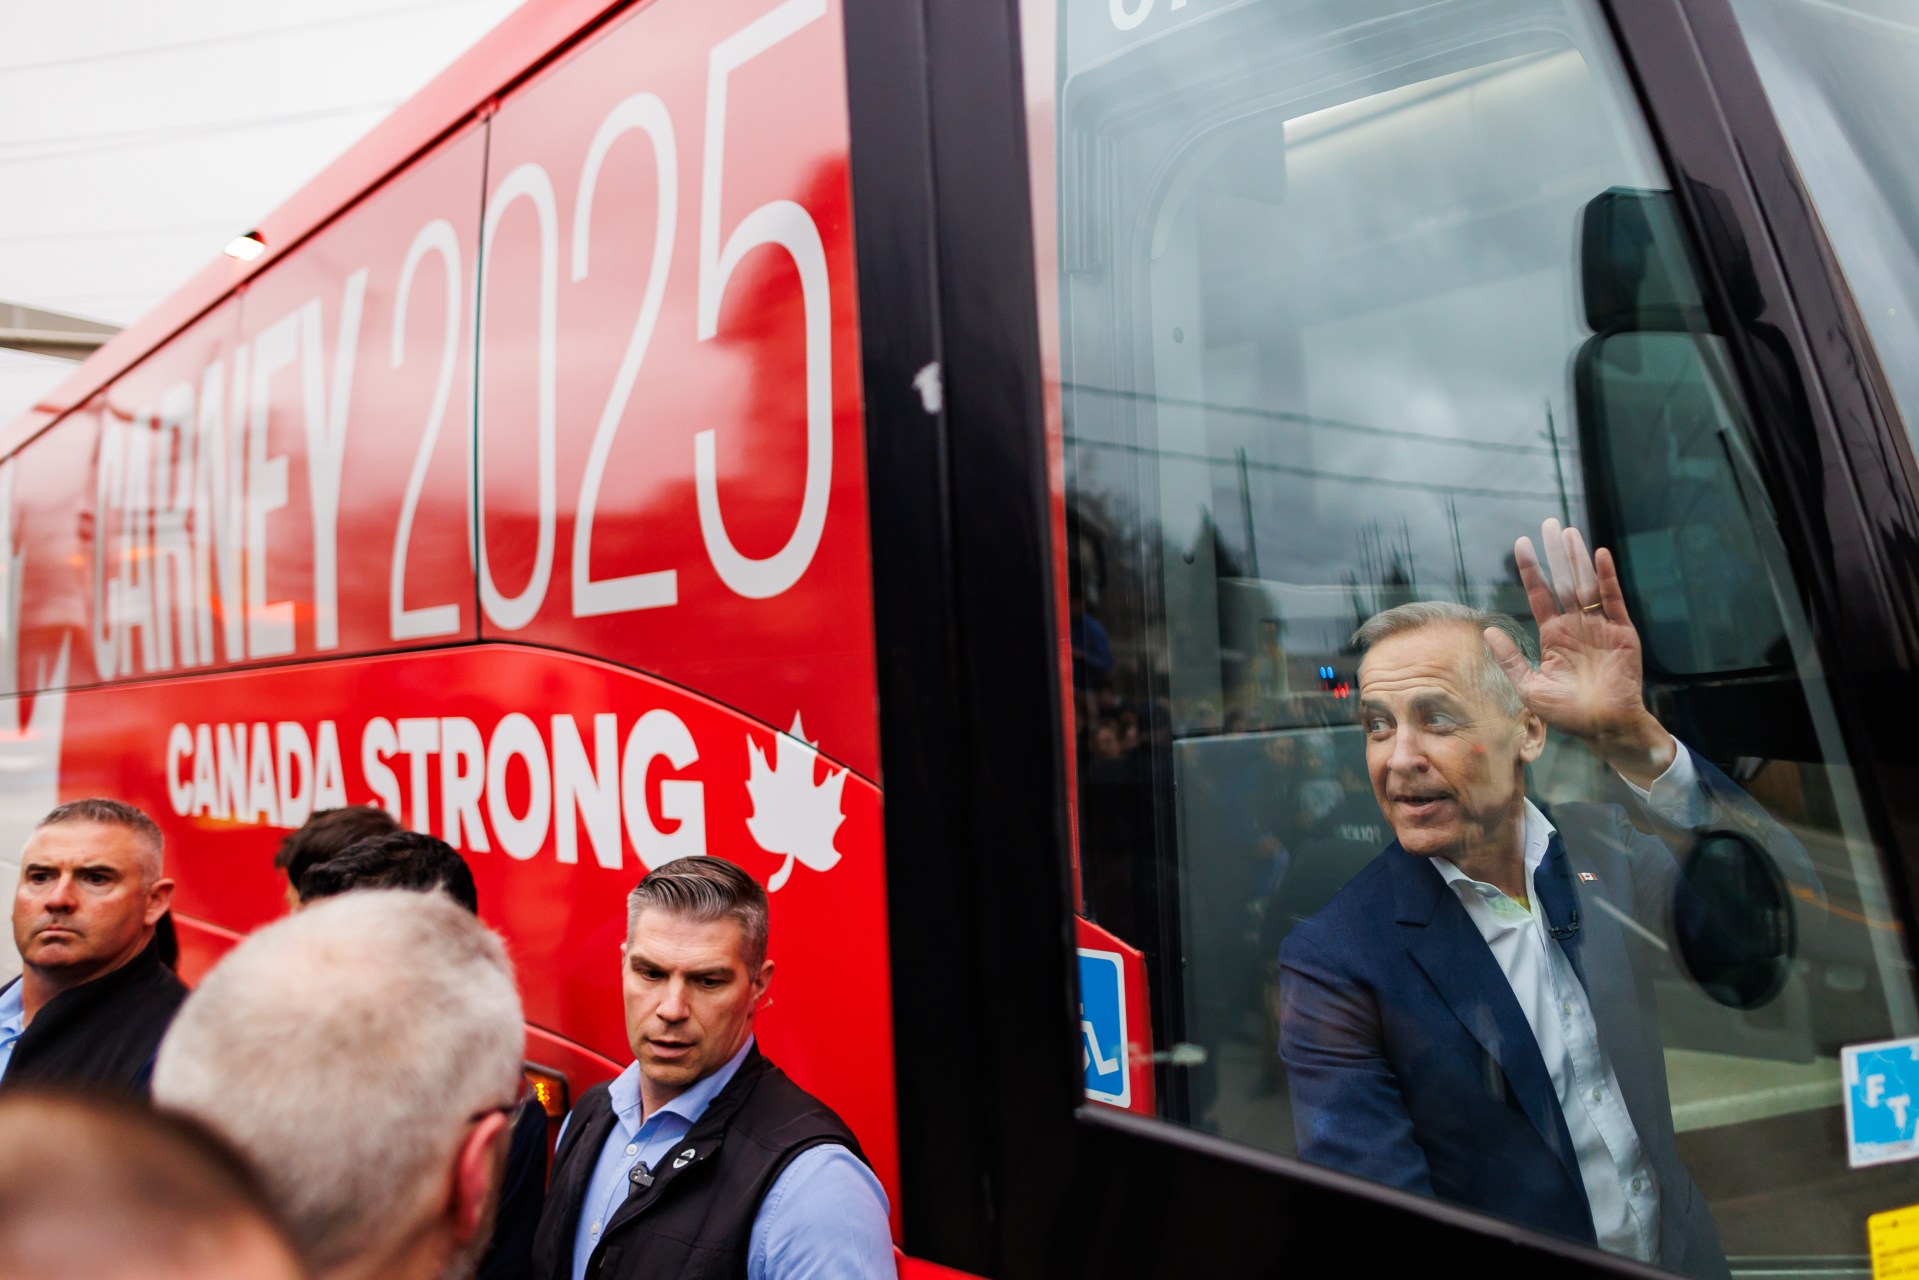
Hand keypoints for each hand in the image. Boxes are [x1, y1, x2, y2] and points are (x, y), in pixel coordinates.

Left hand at [1483, 518, 1676, 785]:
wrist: (1603, 727)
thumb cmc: (1567, 713)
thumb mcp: (1529, 687)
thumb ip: (1511, 658)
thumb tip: (1488, 631)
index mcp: (1553, 636)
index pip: (1539, 595)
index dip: (1531, 570)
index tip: (1521, 543)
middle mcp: (1575, 626)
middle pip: (1564, 581)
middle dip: (1556, 553)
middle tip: (1549, 523)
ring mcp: (1599, 627)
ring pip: (1586, 585)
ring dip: (1577, 558)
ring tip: (1568, 532)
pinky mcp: (1622, 633)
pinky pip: (1613, 601)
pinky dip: (1606, 578)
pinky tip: (1598, 556)